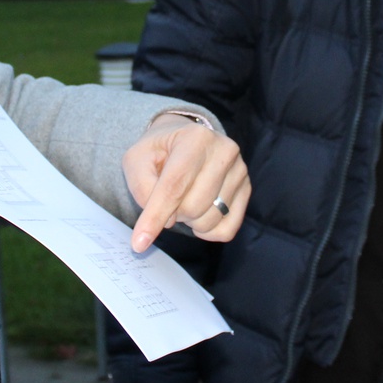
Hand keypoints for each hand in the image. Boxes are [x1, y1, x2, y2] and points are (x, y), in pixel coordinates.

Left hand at [122, 115, 248, 251]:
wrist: (184, 139)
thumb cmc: (158, 151)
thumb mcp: (136, 160)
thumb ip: (142, 188)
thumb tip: (167, 220)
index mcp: (194, 138)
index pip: (174, 186)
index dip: (155, 216)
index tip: (139, 243)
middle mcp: (224, 151)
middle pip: (192, 206)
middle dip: (172, 213)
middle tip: (168, 198)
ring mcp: (240, 171)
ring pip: (209, 220)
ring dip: (189, 221)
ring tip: (184, 199)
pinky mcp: (246, 189)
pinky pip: (226, 229)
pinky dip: (207, 231)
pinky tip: (199, 215)